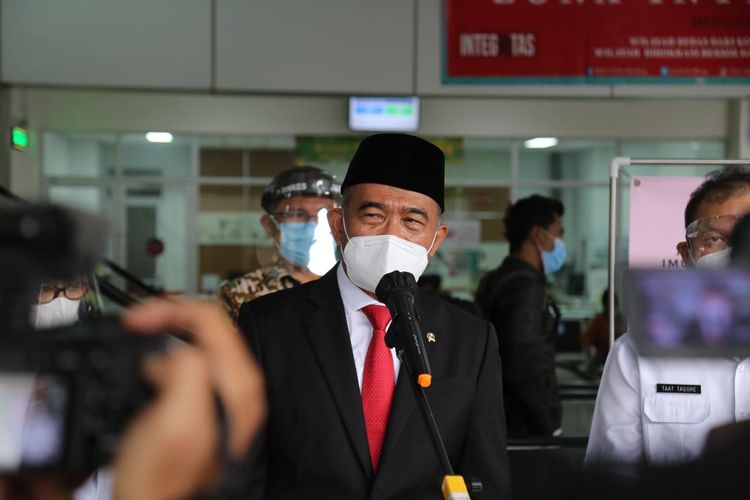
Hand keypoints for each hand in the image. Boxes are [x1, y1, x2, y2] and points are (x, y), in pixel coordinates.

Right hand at [113, 299, 265, 499]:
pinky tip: (150, 369)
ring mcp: (227, 398)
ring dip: (168, 336)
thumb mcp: (175, 425)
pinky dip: (168, 358)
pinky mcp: (210, 408)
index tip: (137, 320)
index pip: (211, 319)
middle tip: (137, 323)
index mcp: (238, 384)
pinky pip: (192, 367)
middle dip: (169, 318)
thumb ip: (186, 373)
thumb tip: (174, 354)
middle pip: (208, 328)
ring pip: (200, 345)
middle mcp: (240, 388)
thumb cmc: (164, 484)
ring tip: (140, 337)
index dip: (170, 310)